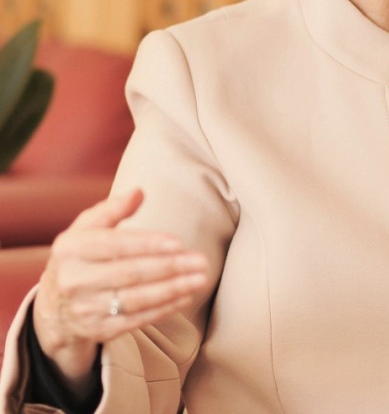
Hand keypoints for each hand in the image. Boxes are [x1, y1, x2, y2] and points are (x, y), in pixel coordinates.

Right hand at [33, 189, 208, 391]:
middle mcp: (74, 281)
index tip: (179, 243)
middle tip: (201, 261)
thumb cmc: (80, 255)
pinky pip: (135, 320)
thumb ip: (112, 209)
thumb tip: (138, 192)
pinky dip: (163, 309)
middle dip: (170, 267)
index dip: (148, 244)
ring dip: (173, 290)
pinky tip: (185, 296)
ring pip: (135, 300)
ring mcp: (84, 309)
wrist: (53, 304)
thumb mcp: (86, 227)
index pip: (115, 245)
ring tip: (201, 279)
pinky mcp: (97, 331)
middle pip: (129, 274)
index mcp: (71, 249)